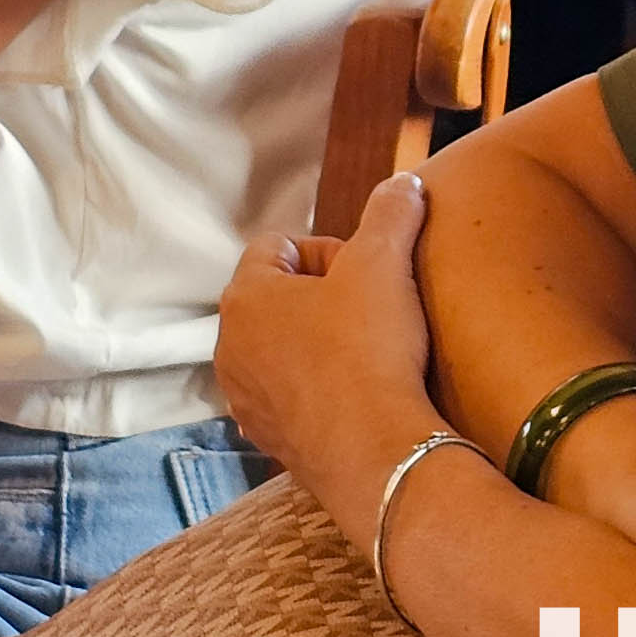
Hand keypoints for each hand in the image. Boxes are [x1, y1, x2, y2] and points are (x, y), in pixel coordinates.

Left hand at [215, 173, 442, 477]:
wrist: (375, 453)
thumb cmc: (369, 352)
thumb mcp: (385, 265)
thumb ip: (391, 213)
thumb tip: (405, 183)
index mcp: (244, 297)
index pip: (278, 245)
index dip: (329, 249)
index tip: (366, 273)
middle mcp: (230, 347)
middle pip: (278, 297)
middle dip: (324, 296)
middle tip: (372, 310)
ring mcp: (245, 397)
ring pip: (283, 348)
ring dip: (320, 343)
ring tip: (368, 353)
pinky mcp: (268, 437)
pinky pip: (292, 394)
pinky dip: (320, 387)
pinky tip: (360, 393)